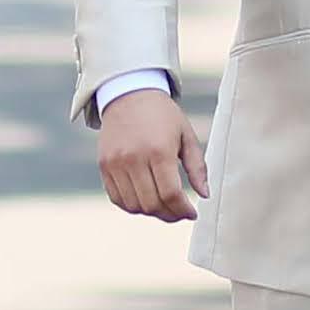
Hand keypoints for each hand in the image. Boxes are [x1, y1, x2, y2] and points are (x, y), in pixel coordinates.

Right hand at [96, 83, 210, 221]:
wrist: (129, 94)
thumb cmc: (163, 115)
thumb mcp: (187, 135)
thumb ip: (198, 167)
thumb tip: (205, 195)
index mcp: (159, 150)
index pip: (171, 194)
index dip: (183, 210)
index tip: (192, 213)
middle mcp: (134, 158)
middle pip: (152, 204)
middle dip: (170, 215)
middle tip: (179, 212)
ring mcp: (116, 163)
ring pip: (134, 206)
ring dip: (151, 212)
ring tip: (163, 206)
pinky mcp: (104, 166)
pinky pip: (117, 198)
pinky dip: (132, 206)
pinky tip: (145, 199)